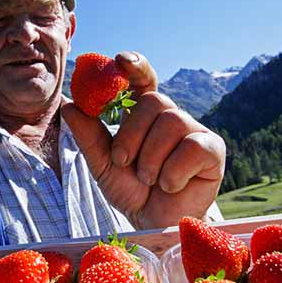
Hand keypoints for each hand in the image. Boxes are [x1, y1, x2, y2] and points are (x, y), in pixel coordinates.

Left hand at [61, 51, 225, 227]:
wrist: (153, 222)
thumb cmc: (131, 189)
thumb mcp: (102, 162)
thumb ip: (88, 134)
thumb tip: (68, 104)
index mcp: (145, 115)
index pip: (143, 79)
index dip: (135, 65)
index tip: (119, 60)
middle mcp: (171, 117)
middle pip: (154, 101)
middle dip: (132, 134)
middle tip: (123, 162)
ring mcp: (195, 131)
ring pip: (172, 123)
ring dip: (151, 158)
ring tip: (149, 179)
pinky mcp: (213, 150)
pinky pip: (192, 147)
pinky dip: (173, 172)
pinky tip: (171, 185)